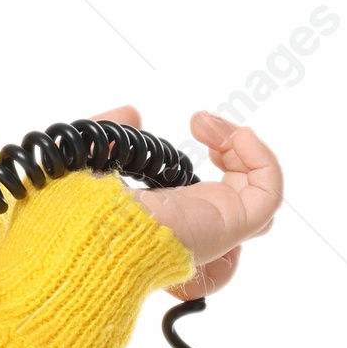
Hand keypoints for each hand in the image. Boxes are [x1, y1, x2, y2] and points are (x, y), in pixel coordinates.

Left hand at [88, 106, 281, 299]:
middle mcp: (193, 229)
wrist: (87, 233)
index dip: (215, 164)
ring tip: (210, 126)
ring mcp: (216, 229)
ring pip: (258, 195)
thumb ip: (111, 134)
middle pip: (239, 199)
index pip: (207, 204)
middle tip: (201, 123)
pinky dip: (262, 158)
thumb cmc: (77, 211)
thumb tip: (131, 113)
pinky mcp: (231, 224)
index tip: (193, 127)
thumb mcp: (90, 158)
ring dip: (245, 150)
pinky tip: (234, 135)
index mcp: (163, 219)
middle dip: (233, 152)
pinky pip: (269, 194)